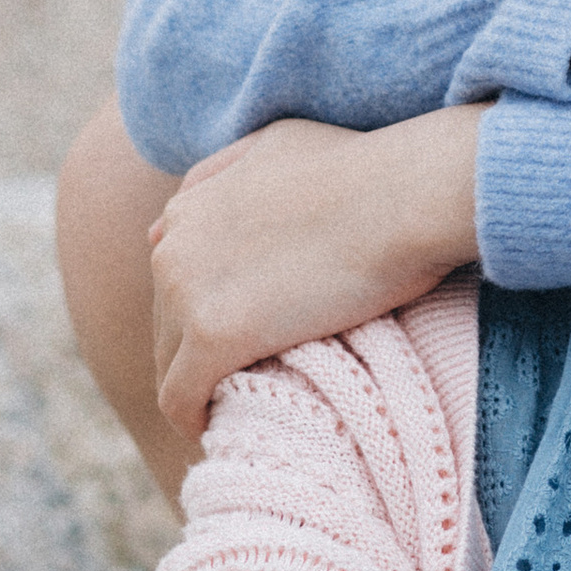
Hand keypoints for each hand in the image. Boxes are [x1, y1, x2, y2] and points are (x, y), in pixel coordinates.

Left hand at [149, 107, 484, 438]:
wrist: (404, 194)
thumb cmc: (365, 166)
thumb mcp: (278, 143)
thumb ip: (223, 170)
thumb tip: (165, 221)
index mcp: (189, 205)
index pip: (174, 277)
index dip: (209, 307)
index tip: (245, 332)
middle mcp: (173, 246)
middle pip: (166, 324)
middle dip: (201, 350)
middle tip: (253, 375)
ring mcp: (187, 291)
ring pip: (169, 365)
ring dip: (202, 387)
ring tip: (246, 404)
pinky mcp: (214, 335)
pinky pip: (180, 399)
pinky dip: (196, 419)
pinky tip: (228, 427)